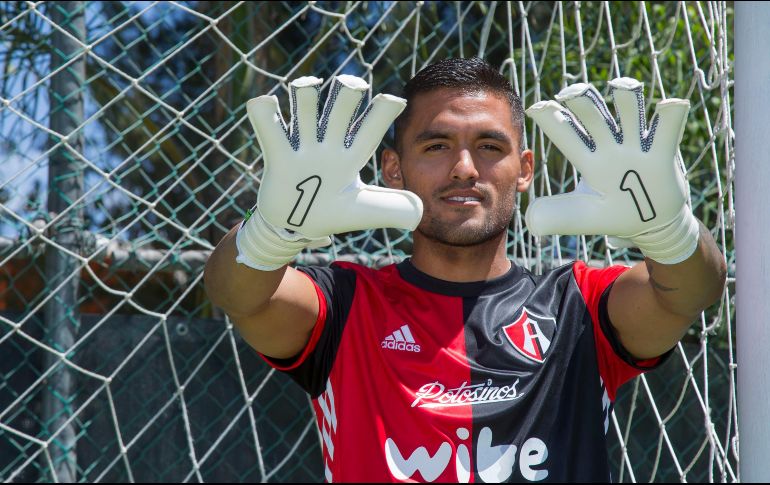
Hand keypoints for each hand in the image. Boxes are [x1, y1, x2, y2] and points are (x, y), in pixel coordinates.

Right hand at [236, 75, 422, 269]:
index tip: (395, 101)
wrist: (296, 228)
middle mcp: (329, 145)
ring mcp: (302, 148)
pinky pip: (269, 129)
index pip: (370, 129)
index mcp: (351, 155)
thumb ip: (391, 209)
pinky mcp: (277, 157)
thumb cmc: (331, 213)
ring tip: (307, 86)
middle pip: (339, 109)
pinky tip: (265, 103)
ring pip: (305, 110)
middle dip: (348, 94)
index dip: (382, 113)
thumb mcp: (363, 211)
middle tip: (354, 87)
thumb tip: (420, 211)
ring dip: (305, 95)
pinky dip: (265, 113)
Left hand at [525, 78, 698, 263]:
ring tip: (619, 88)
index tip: (536, 108)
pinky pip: (668, 130)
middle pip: (594, 116)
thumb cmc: (614, 215)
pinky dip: (670, 116)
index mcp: (589, 160)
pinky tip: (668, 106)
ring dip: (625, 99)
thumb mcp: (584, 217)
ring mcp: (637, 146)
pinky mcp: (663, 153)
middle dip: (582, 103)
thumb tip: (529, 221)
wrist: (653, 225)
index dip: (552, 121)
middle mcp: (610, 147)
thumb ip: (558, 215)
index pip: (566, 135)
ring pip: (630, 113)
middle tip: (570, 94)